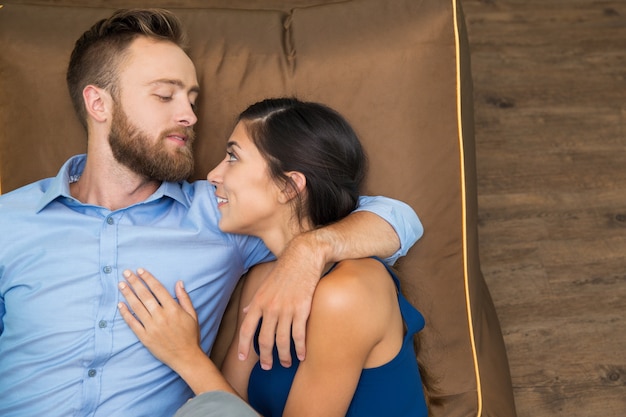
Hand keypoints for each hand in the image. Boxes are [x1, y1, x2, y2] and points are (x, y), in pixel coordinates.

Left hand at [118, 268, 201, 367]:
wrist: (186, 357)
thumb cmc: (190, 335)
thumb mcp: (192, 315)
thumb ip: (184, 298)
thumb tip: (179, 282)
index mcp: (173, 309)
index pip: (158, 289)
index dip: (148, 278)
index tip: (140, 270)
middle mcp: (161, 316)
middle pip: (145, 295)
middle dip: (134, 282)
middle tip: (126, 273)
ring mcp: (151, 327)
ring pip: (137, 307)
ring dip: (128, 294)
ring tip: (121, 285)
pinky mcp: (145, 337)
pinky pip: (132, 323)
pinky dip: (126, 313)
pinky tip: (120, 305)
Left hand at [238, 234, 324, 369]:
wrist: (303, 256)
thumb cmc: (284, 269)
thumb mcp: (265, 284)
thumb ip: (255, 300)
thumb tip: (246, 311)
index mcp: (259, 301)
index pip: (247, 328)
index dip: (243, 346)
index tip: (243, 358)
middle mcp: (270, 307)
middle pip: (264, 339)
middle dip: (265, 357)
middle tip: (267, 366)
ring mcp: (286, 309)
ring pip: (282, 340)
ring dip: (283, 356)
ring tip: (286, 363)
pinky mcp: (302, 309)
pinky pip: (299, 334)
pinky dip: (300, 347)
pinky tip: (302, 355)